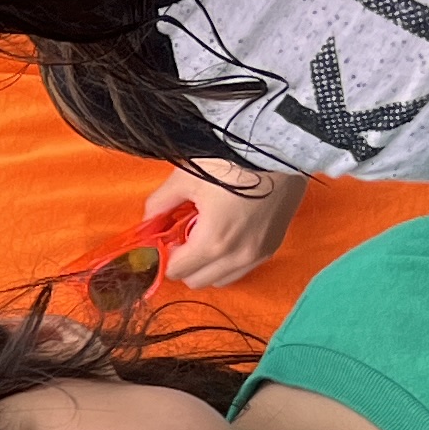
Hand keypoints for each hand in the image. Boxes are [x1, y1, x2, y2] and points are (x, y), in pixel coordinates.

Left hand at [153, 163, 303, 290]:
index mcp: (213, 243)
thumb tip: (148, 222)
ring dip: (208, 266)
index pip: (176, 271)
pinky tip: (228, 234)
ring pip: (222, 280)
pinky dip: (229, 261)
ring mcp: (258, 255)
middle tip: (185, 236)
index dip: (165, 256)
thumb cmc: (230, 161)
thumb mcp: (186, 177)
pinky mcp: (273, 247)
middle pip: (197, 281)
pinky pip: (243, 269)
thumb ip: (160, 204)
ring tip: (208, 235)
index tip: (166, 238)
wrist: (279, 148)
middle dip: (185, 264)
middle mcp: (238, 257)